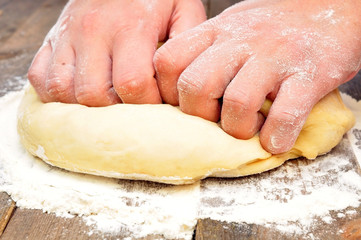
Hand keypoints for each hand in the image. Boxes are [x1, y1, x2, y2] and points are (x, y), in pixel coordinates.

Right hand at [28, 0, 205, 105]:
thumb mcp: (184, 11)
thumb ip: (187, 45)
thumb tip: (181, 85)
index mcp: (130, 27)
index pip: (133, 84)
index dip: (147, 104)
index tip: (156, 103)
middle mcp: (92, 32)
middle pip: (94, 95)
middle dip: (116, 111)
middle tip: (131, 106)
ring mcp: (66, 36)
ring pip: (63, 91)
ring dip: (85, 107)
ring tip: (107, 102)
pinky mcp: (51, 41)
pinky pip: (40, 79)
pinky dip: (57, 94)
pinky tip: (80, 92)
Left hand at [154, 0, 360, 153]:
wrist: (334, 8)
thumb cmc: (275, 24)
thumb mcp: (233, 25)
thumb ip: (206, 50)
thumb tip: (182, 88)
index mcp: (216, 31)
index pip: (168, 61)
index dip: (167, 93)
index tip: (184, 107)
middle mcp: (241, 41)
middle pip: (194, 86)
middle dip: (200, 116)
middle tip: (217, 120)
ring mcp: (275, 57)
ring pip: (237, 102)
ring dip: (238, 128)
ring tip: (249, 128)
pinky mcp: (309, 75)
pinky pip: (284, 115)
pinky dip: (276, 137)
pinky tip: (275, 139)